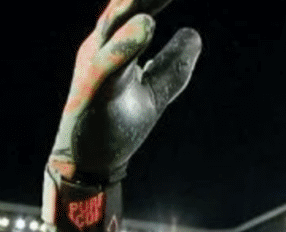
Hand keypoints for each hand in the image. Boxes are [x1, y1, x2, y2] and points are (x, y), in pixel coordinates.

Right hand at [51, 1, 202, 185]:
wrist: (90, 162)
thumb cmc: (117, 124)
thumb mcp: (156, 90)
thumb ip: (173, 64)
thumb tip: (194, 34)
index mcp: (116, 46)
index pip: (139, 10)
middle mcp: (101, 50)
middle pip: (124, 10)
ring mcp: (94, 68)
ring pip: (113, 29)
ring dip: (133, 5)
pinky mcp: (91, 92)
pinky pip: (108, 63)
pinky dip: (126, 44)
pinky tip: (145, 27)